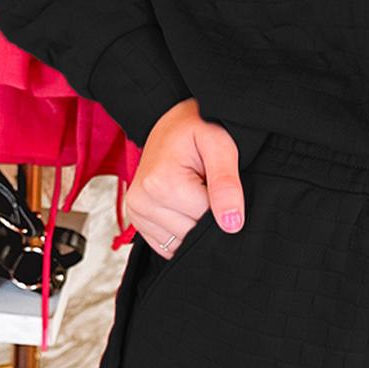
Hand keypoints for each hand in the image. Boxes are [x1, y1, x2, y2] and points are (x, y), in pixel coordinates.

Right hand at [126, 100, 244, 255]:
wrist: (171, 122)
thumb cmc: (197, 128)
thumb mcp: (220, 145)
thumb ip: (226, 184)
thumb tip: (232, 224)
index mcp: (161, 184)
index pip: (206, 218)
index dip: (221, 202)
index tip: (213, 178)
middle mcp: (142, 202)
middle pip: (192, 233)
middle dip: (207, 213)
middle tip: (204, 182)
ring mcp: (136, 214)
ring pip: (181, 242)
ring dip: (193, 222)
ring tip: (192, 189)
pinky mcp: (138, 222)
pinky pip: (168, 245)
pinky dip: (181, 230)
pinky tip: (184, 205)